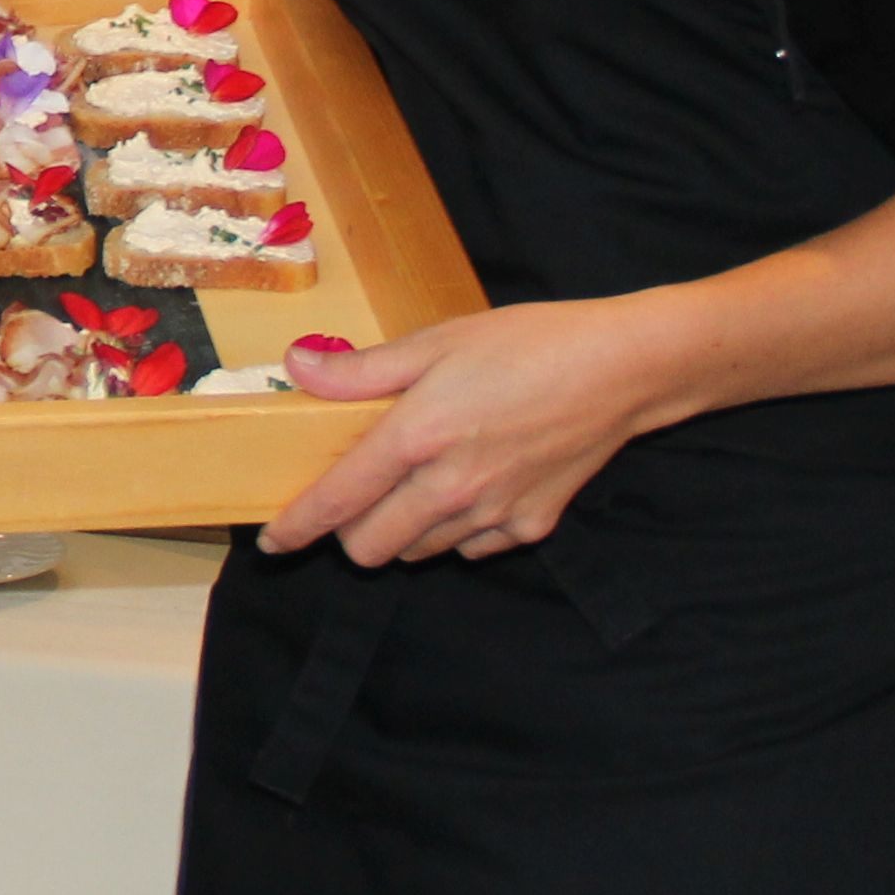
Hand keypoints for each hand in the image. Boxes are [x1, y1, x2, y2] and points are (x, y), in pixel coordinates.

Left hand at [262, 293, 699, 566]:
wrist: (620, 369)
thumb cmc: (527, 344)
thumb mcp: (435, 342)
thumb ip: (361, 370)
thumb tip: (296, 367)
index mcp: (416, 437)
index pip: (338, 501)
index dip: (297, 528)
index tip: (273, 543)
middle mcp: (451, 487)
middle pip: (372, 548)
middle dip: (350, 532)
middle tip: (356, 498)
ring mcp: (494, 513)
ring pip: (419, 552)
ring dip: (402, 531)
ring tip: (414, 485)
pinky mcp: (531, 526)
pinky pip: (471, 548)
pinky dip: (456, 531)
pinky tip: (468, 489)